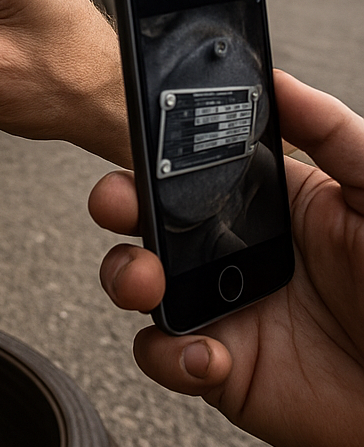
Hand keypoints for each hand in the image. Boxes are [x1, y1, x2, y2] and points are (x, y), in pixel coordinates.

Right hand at [89, 71, 363, 446]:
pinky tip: (211, 357)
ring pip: (136, 279)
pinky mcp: (221, 367)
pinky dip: (169, 355)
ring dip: (124, 274)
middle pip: (146, 215)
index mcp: (268, 204)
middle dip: (115, 201)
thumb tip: (276, 80)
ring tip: (148, 282)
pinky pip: (162, 355)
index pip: (192, 165)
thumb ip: (331, 132)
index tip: (143, 138)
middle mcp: (233, 250)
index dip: (156, 151)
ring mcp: (221, 306)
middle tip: (120, 203)